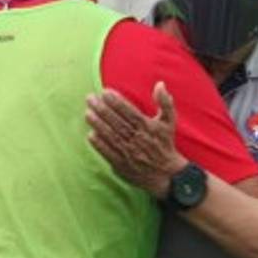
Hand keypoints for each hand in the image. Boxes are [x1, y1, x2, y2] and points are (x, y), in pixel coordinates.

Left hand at [86, 82, 187, 198]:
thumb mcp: (169, 121)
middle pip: (117, 122)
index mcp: (147, 127)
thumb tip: (159, 84)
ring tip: (87, 113)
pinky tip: (90, 135)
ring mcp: (129, 152)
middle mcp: (137, 138)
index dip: (116, 102)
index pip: (129, 111)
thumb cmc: (165, 143)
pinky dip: (100, 145)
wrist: (166, 173)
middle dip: (102, 109)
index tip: (105, 92)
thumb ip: (165, 102)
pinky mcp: (122, 164)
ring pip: (111, 136)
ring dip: (98, 124)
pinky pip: (109, 153)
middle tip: (90, 98)